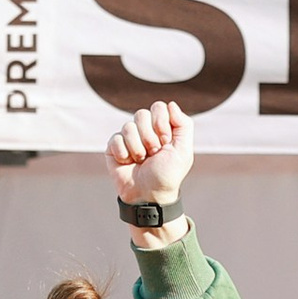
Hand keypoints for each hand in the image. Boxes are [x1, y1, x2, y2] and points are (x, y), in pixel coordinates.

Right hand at [106, 101, 194, 217]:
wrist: (148, 195)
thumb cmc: (167, 175)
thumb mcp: (183, 151)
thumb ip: (183, 126)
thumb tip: (171, 104)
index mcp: (162, 129)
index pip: (159, 107)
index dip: (162, 123)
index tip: (166, 142)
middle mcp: (145, 130)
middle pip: (142, 114)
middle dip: (150, 137)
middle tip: (154, 154)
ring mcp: (128, 137)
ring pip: (128, 126)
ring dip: (138, 148)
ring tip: (142, 161)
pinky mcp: (114, 146)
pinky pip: (116, 138)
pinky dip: (124, 153)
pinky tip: (128, 163)